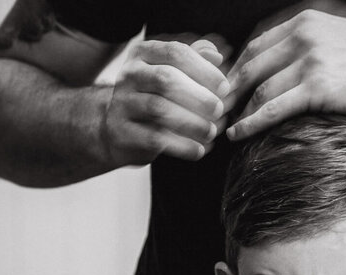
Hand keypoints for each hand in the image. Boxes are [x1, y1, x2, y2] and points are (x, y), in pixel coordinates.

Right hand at [103, 37, 229, 164]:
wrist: (121, 130)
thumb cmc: (155, 97)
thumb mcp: (173, 73)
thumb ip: (196, 60)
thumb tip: (217, 55)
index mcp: (144, 53)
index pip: (175, 53)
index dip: (204, 70)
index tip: (224, 88)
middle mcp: (130, 74)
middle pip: (165, 79)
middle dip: (198, 96)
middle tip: (219, 110)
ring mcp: (122, 103)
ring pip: (159, 109)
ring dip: (192, 122)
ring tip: (211, 132)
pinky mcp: (122, 131)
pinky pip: (153, 138)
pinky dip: (181, 146)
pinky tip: (198, 150)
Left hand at [224, 9, 345, 140]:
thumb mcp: (343, 34)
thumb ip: (314, 39)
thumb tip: (290, 55)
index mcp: (308, 19)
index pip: (258, 42)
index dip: (238, 66)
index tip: (227, 86)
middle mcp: (305, 34)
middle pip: (252, 63)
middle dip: (229, 89)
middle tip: (215, 109)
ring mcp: (311, 58)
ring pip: (259, 87)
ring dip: (237, 109)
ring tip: (225, 126)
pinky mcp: (319, 85)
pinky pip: (273, 107)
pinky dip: (251, 122)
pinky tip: (239, 134)